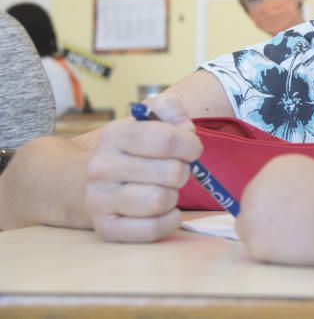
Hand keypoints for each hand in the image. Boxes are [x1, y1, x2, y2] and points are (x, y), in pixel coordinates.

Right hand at [85, 95, 201, 242]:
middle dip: (183, 172)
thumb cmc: (134, 149)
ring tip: (166, 189)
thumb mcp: (149, 120)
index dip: (191, 145)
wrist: (94, 182)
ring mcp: (99, 199)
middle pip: (170, 173)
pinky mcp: (105, 228)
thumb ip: (171, 110)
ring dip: (174, 196)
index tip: (192, 150)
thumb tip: (185, 127)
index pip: (167, 140)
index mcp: (115, 134)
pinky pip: (152, 230)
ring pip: (160, 201)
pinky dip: (169, 221)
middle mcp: (101, 166)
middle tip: (175, 171)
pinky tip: (166, 211)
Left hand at [238, 154, 313, 265]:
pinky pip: (257, 250)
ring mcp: (253, 215)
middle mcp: (258, 186)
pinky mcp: (256, 242)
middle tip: (291, 230)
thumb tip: (292, 203)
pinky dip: (272, 254)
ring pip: (249, 230)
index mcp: (277, 167)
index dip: (277, 204)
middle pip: (252, 207)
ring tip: (293, 241)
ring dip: (266, 236)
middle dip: (267, 219)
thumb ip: (296, 186)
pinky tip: (293, 250)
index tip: (292, 213)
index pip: (264, 188)